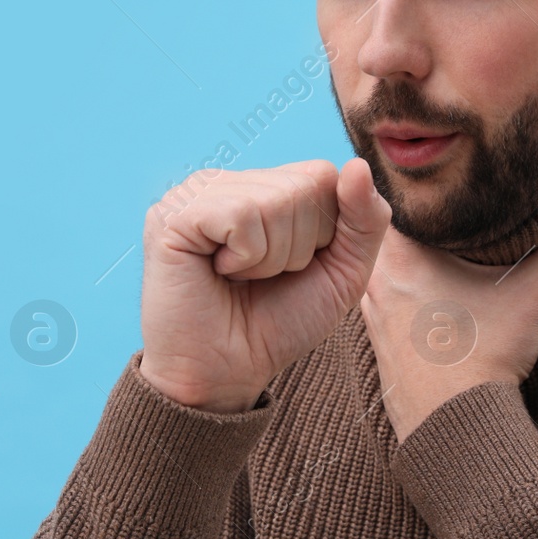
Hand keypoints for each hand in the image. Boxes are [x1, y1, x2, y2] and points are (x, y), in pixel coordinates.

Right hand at [139, 157, 392, 413]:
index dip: (325, 231)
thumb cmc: (280, 323)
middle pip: (304, 186)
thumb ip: (364, 219)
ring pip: (275, 200)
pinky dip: (244, 258)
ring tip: (239, 276)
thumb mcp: (343, 272)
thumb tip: (357, 165)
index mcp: (263, 186)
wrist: (226, 373)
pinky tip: (218, 272)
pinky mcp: (173, 214)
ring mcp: (196, 193)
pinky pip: (241, 216)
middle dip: (298, 248)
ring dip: (270, 258)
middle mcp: (228, 181)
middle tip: (260, 277)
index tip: (293, 266)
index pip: (323, 174)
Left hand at [361, 189, 537, 442]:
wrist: (456, 429)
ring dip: (403, 259)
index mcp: (400, 258)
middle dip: (414, 222)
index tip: (445, 181)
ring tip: (435, 244)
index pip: (397, 201)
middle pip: (388, 233)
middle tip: (445, 206)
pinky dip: (400, 291)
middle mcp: (375, 281)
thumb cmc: (487, 358)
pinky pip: (381, 300)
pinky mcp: (377, 342)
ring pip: (381, 268)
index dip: (420, 188)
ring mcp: (370, 314)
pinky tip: (427, 293)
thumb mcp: (532, 293)